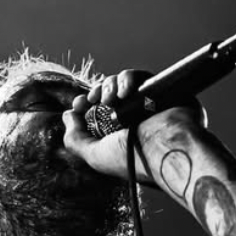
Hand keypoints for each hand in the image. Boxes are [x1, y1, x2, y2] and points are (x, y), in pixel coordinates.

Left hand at [63, 69, 206, 184]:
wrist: (167, 149)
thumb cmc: (134, 159)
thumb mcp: (95, 155)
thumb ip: (75, 139)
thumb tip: (68, 116)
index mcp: (122, 133)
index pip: (100, 112)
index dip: (86, 104)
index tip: (79, 104)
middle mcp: (136, 118)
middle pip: (111, 93)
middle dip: (98, 92)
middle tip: (93, 99)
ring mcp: (150, 103)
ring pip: (124, 82)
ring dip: (111, 85)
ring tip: (111, 99)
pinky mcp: (163, 90)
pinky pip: (143, 76)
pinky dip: (129, 79)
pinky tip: (125, 92)